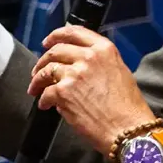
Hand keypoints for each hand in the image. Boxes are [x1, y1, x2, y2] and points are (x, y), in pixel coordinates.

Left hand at [28, 26, 158, 153]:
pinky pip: (46, 92)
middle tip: (38, 70)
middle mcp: (89, 57)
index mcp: (104, 49)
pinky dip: (43, 100)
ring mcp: (74, 73)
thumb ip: (99, 62)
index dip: (56, 36)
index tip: (48, 42)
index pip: (74, 32)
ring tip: (35, 89)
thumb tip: (78, 64)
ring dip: (37, 80)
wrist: (126, 130)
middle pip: (56, 50)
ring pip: (46, 70)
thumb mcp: (120, 72)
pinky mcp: (64, 92)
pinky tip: (46, 105)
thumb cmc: (127, 108)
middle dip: (43, 60)